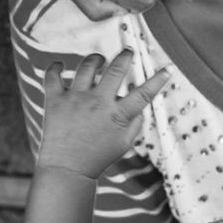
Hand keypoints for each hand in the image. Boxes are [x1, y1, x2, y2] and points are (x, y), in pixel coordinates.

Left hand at [37, 50, 169, 178]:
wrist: (67, 170)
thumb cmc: (98, 157)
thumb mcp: (125, 143)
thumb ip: (135, 121)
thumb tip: (140, 103)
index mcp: (118, 115)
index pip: (144, 92)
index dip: (159, 79)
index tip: (169, 68)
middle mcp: (98, 103)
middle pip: (116, 69)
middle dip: (125, 56)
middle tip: (128, 52)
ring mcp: (76, 100)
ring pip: (87, 66)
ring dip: (96, 59)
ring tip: (99, 60)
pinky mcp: (56, 101)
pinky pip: (53, 76)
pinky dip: (56, 67)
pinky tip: (61, 65)